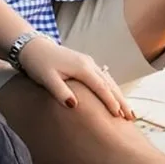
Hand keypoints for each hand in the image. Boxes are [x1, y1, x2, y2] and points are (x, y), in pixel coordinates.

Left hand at [16, 36, 133, 118]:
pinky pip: (103, 77)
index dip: (111, 101)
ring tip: (128, 110)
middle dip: (121, 100)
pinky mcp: (84, 63)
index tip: (119, 116)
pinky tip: (115, 95)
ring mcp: (88, 62)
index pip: (101, 87)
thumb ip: (60, 91)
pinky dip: (111, 87)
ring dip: (118, 94)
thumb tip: (74, 105)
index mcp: (82, 67)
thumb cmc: (38, 63)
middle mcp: (89, 63)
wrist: (33, 46)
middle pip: (109, 84)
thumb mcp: (46, 78)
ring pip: (108, 80)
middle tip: (132, 116)